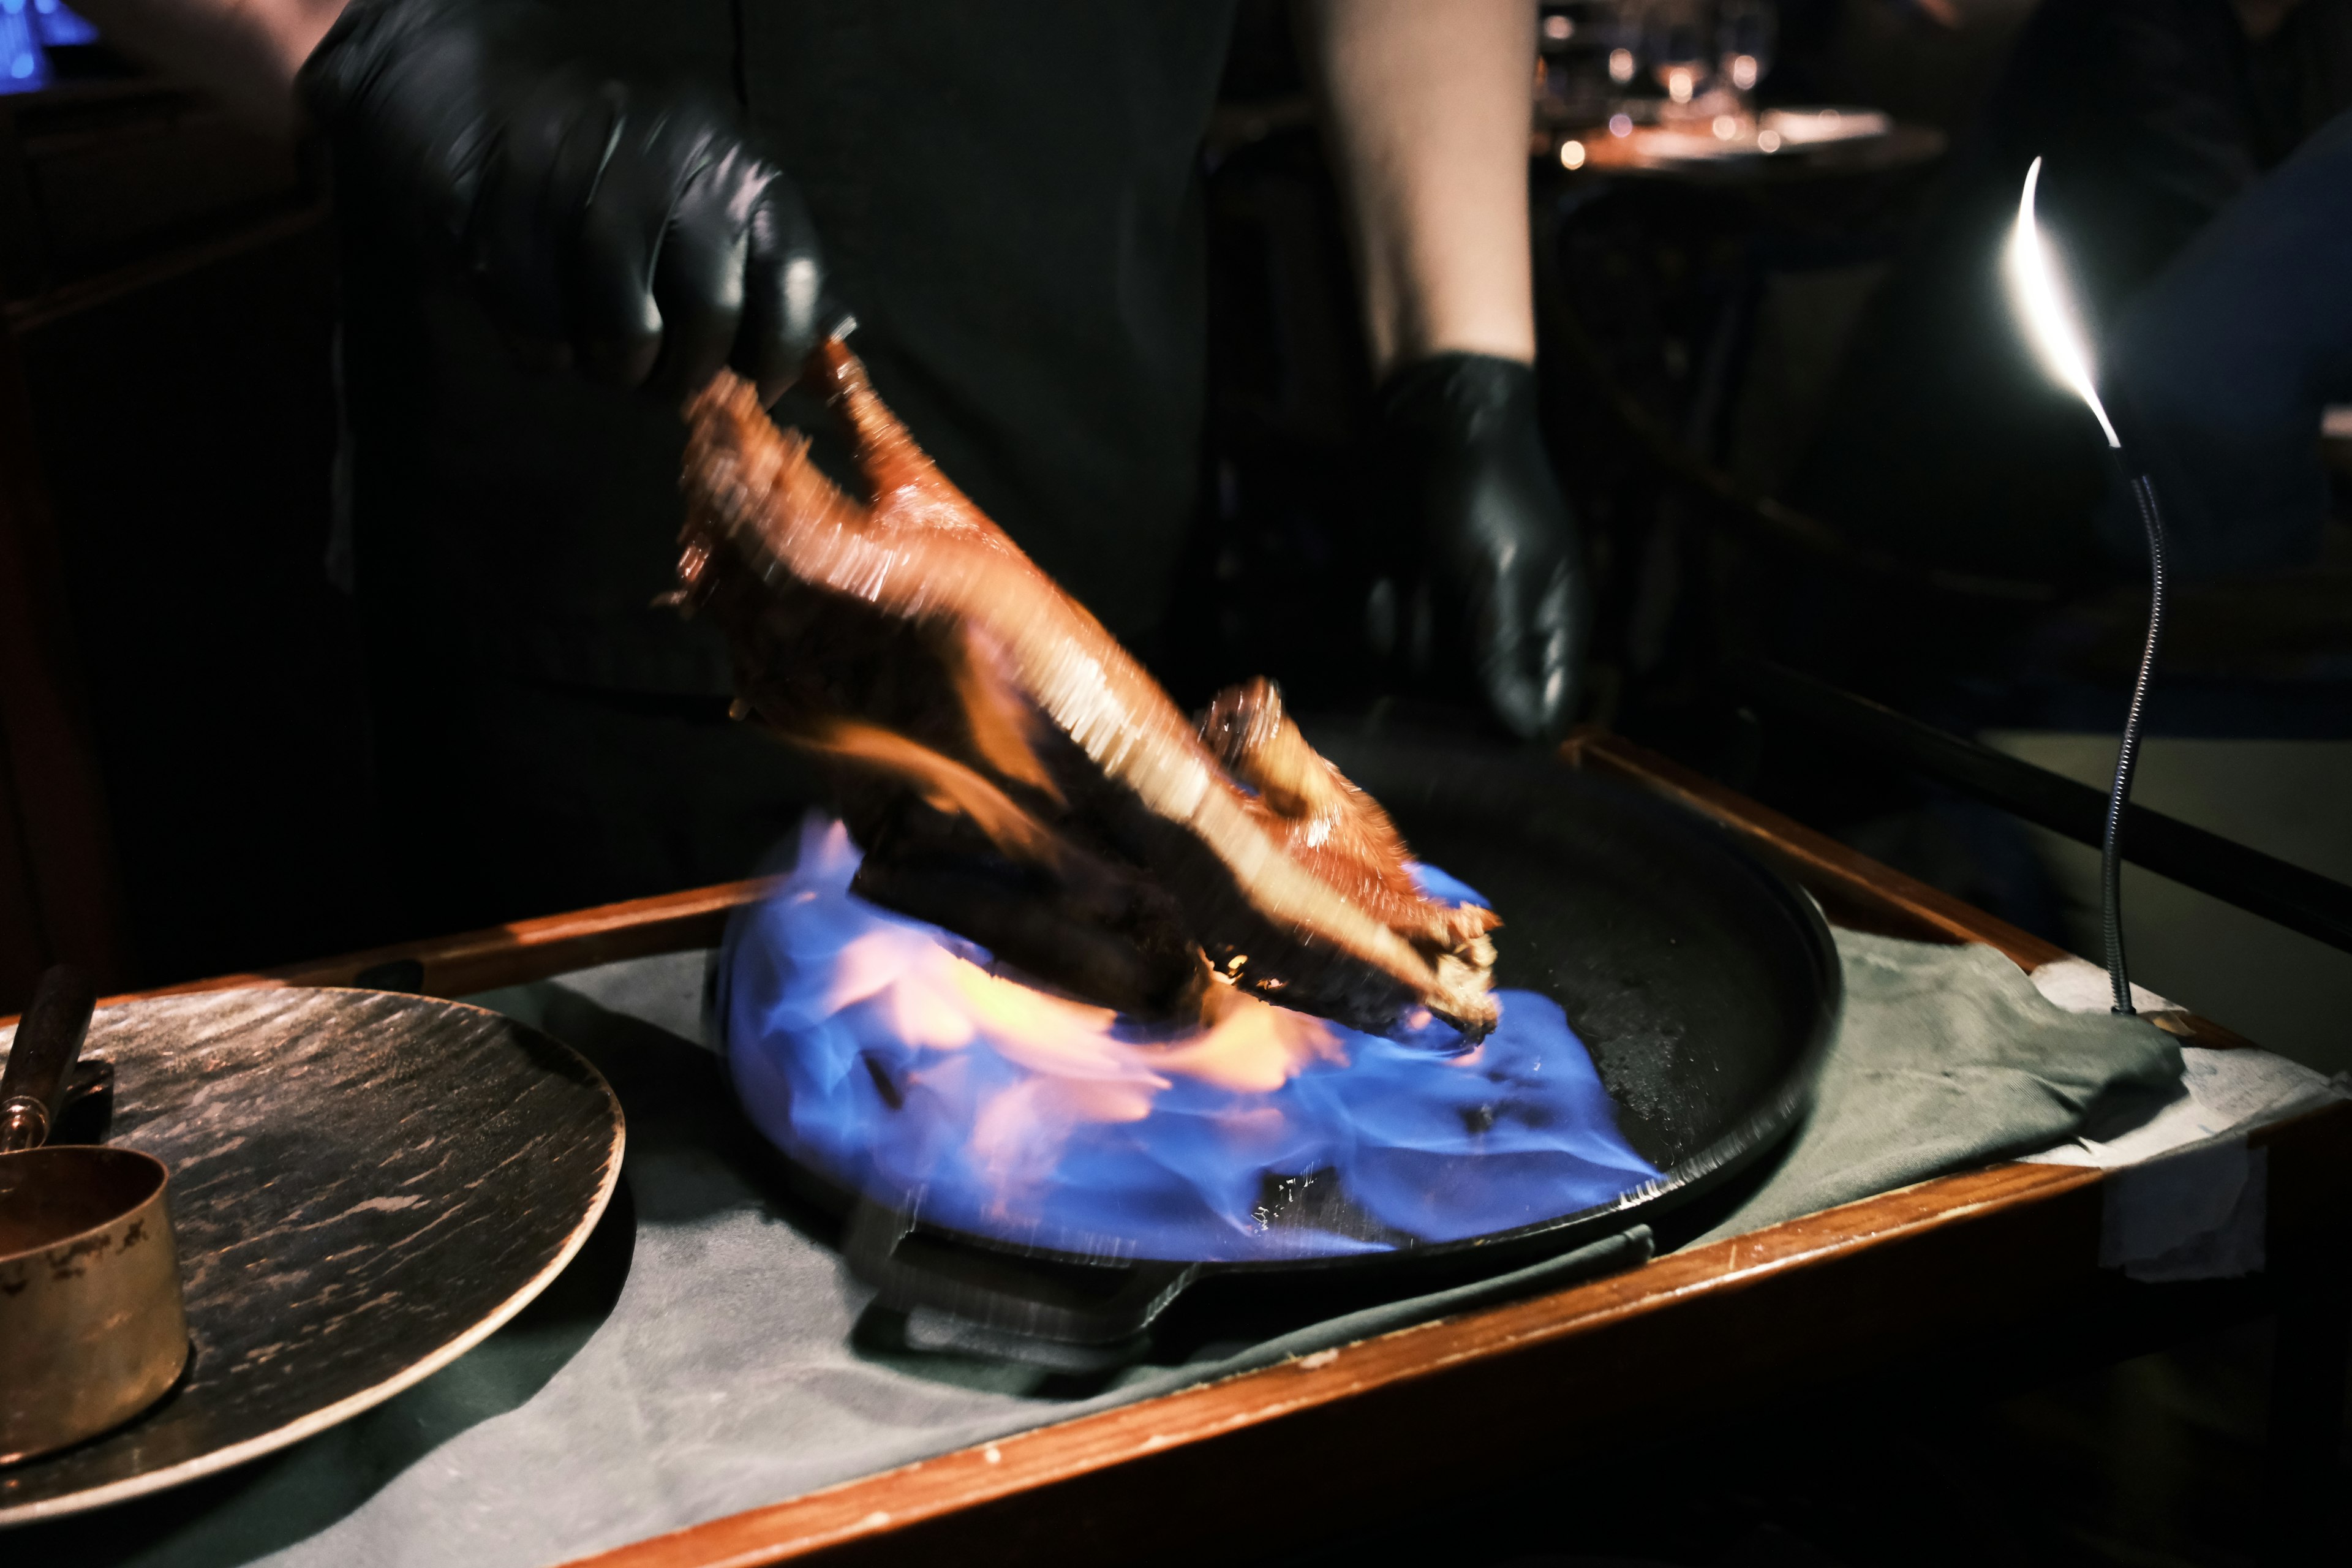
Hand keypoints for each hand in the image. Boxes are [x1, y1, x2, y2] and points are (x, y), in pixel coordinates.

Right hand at [299, 0, 829, 402]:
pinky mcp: (503, 214)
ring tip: (602, 355)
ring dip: (614, 369)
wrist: (465, 71)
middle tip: (657, 379)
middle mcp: (674, 167)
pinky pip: (543, 332)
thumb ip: (763, 264)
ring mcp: (586, 185)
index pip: (792, 282)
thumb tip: (829, 350)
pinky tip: (546, 333)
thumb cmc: (607, 155)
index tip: (755, 388)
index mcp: (735, 164)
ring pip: (627, 337)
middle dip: (685, 376)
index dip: (779, 356)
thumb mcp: (703, 184)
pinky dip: (547, 353)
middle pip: (709, 321)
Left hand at [1373, 353, 1587, 740]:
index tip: (1472, 744)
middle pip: (1473, 711)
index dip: (1513, 740)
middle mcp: (1508, 639)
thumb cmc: (1479, 491)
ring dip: (1410, 633)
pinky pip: (1388, 645)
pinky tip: (1391, 573)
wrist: (1424, 426)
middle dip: (1444, 672)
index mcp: (1552, 630)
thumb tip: (1525, 731)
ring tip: (1415, 574)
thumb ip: (1502, 654)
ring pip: (1421, 678)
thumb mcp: (1495, 574)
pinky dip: (1383, 616)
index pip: (1544, 718)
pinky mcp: (1413, 610)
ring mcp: (1457, 627)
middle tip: (1435, 619)